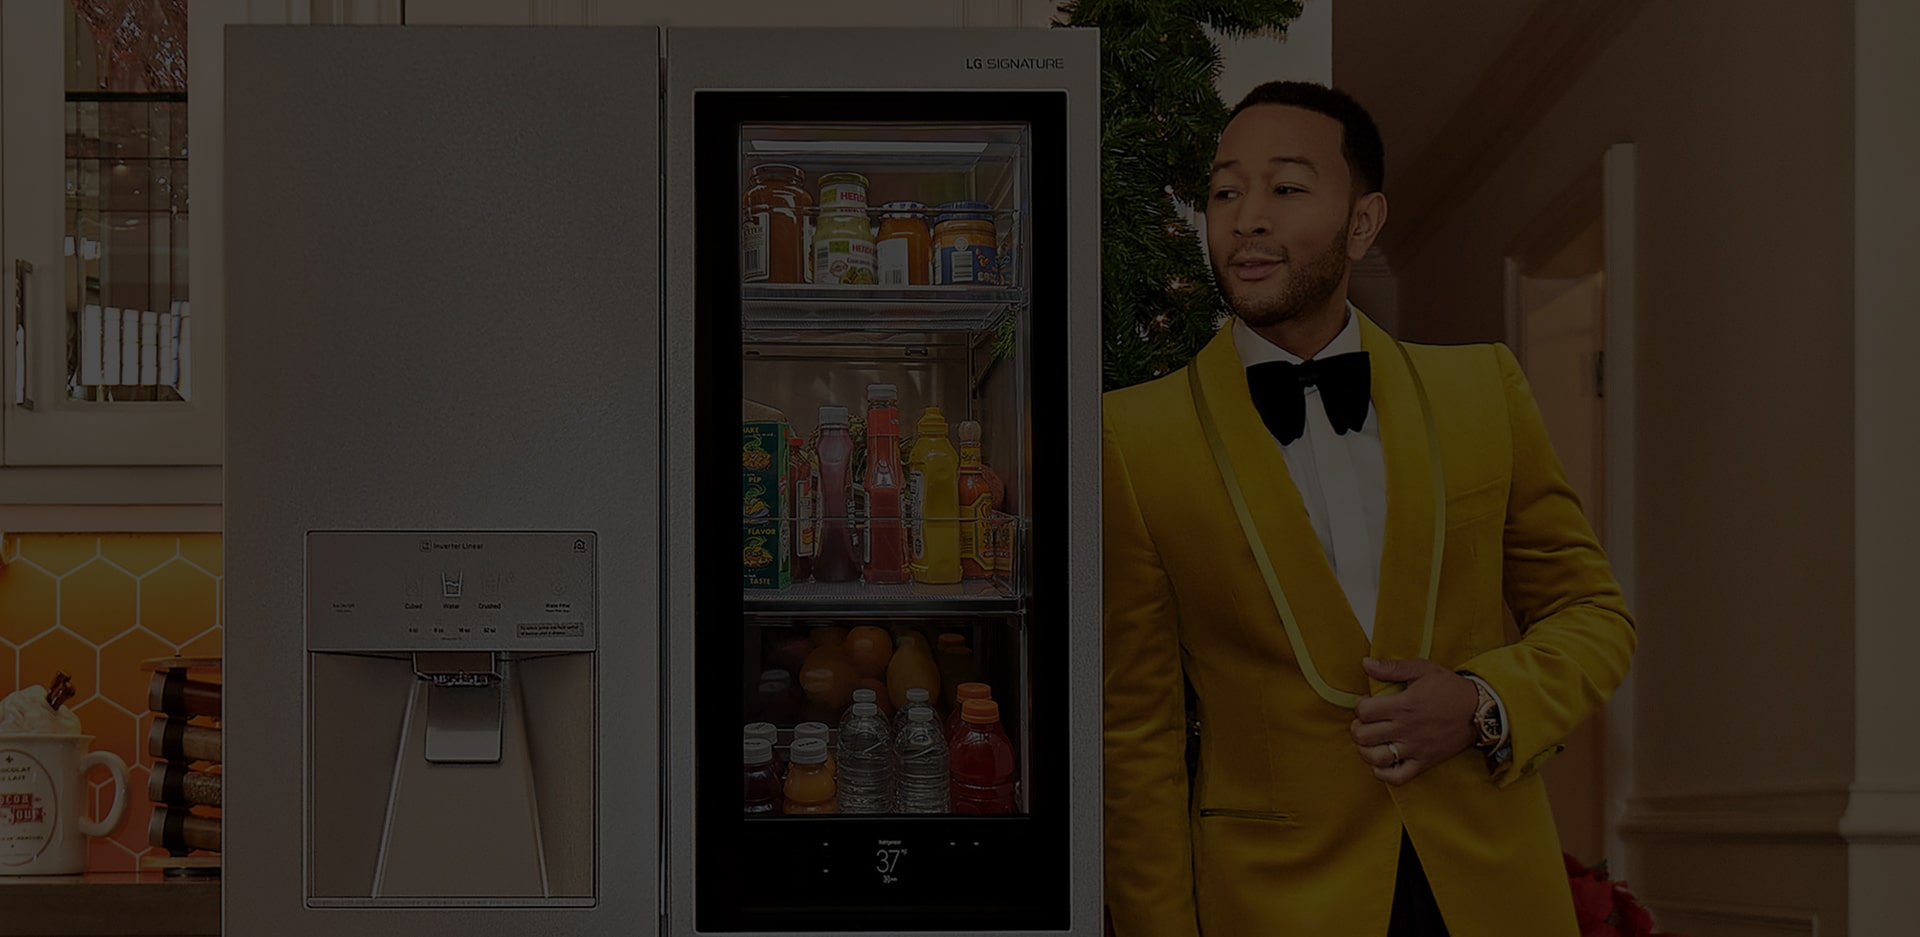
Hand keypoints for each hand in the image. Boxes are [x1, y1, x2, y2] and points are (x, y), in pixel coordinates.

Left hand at [1349, 657, 1477, 785]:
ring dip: (1365, 750)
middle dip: (1358, 727)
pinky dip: (1383, 773)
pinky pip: (1397, 778)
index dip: (1360, 706)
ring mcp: (1415, 749)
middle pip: (1364, 736)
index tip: (1368, 703)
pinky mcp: (1424, 762)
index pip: (1364, 711)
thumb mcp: (1422, 669)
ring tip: (1370, 741)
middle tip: (1365, 722)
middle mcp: (1407, 729)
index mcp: (1404, 705)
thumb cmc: (1451, 689)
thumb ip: (1392, 667)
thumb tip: (1365, 664)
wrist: (1480, 711)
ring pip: (1376, 759)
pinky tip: (1382, 761)